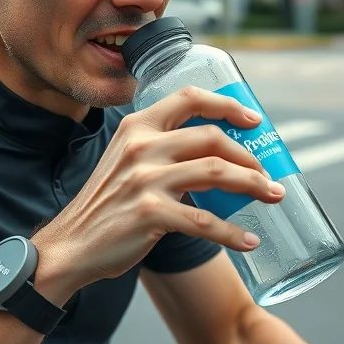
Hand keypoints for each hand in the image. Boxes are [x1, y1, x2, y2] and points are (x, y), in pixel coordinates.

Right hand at [34, 86, 285, 290]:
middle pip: (212, 138)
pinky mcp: (150, 214)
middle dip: (249, 156)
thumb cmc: (107, 204)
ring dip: (253, 185)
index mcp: (137, 127)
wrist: (71, 244)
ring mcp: (145, 179)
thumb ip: (161, 149)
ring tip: (272, 197)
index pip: (189, 99)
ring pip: (216, 173)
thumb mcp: (126, 160)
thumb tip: (217, 154)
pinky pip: (205, 221)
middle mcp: (142, 146)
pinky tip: (249, 240)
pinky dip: (233, 232)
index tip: (254, 120)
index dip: (227, 105)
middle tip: (267, 174)